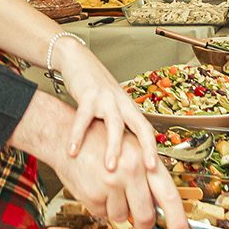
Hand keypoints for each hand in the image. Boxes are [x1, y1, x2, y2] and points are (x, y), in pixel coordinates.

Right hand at [49, 118, 188, 228]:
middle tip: (140, 223)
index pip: (169, 196)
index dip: (178, 221)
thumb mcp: (129, 150)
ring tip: (107, 188)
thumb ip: (147, 177)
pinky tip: (93, 187)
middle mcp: (130, 171)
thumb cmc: (100, 143)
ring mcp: (110, 184)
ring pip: (122, 217)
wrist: (62, 136)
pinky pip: (102, 215)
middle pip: (146, 215)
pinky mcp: (92, 194)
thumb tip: (161, 207)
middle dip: (144, 224)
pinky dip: (99, 206)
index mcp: (145, 160)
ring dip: (117, 210)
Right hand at [53, 37, 160, 172]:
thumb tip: (119, 158)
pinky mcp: (88, 94)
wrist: (77, 59)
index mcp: (129, 108)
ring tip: (110, 168)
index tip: (155, 170)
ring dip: (114, 147)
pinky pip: (83, 118)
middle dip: (146, 149)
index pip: (147, 130)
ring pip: (115, 124)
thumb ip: (114, 128)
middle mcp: (122, 103)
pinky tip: (72, 150)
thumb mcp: (110, 107)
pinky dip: (77, 135)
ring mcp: (106, 98)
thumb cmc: (93, 88)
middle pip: (140, 126)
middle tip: (147, 170)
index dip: (153, 149)